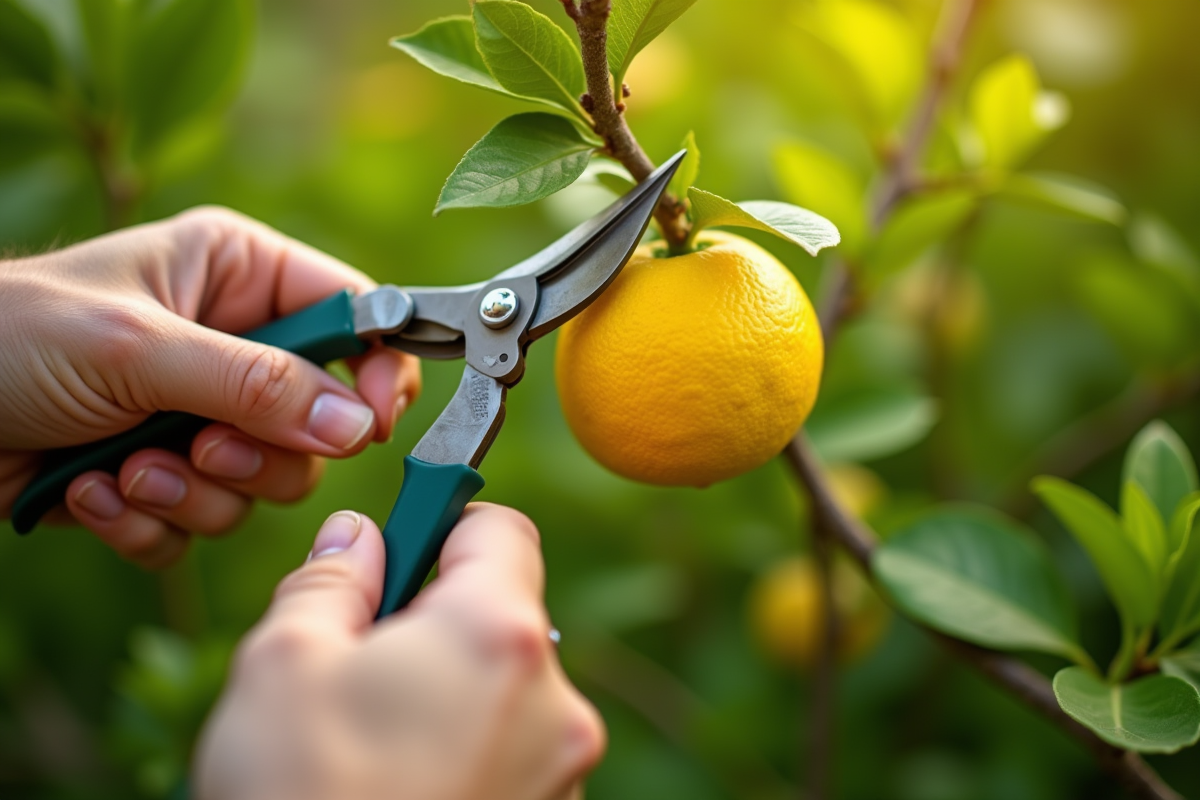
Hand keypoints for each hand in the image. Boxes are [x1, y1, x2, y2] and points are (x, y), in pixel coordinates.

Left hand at [0, 207, 419, 565]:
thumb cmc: (6, 335)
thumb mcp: (138, 348)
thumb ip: (255, 385)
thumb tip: (356, 426)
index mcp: (238, 276)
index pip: (354, 317)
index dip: (375, 370)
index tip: (370, 425)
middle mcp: (232, 345)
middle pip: (320, 420)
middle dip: (258, 451)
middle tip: (202, 448)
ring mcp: (199, 412)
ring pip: (265, 481)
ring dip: (194, 491)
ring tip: (126, 470)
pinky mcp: (165, 472)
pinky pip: (203, 519)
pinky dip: (150, 521)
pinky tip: (92, 492)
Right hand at [196, 503, 604, 799]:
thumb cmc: (299, 796)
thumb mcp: (282, 663)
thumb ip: (331, 579)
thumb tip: (357, 536)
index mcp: (497, 634)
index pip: (501, 528)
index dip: (445, 522)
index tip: (397, 547)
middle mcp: (553, 697)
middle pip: (502, 611)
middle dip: (433, 617)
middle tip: (357, 657)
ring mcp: (560, 767)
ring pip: (503, 685)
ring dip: (446, 686)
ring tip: (369, 735)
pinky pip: (511, 747)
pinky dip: (464, 743)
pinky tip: (398, 780)